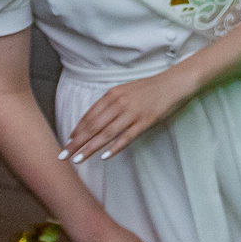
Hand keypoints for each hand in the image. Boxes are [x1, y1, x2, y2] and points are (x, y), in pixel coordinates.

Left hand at [62, 69, 196, 162]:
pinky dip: (114, 148)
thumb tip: (98, 120)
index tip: (67, 142)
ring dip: (89, 148)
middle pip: (93, 127)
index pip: (89, 116)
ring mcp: (132, 112)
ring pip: (106, 134)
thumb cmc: (153, 87)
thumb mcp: (128, 90)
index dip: (77, 130)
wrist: (177, 81)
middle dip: (76, 143)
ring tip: (77, 160)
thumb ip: (113, 103)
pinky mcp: (146, 120)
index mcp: (113, 94)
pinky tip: (104, 157)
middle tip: (63, 156)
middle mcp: (119, 103)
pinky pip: (126, 137)